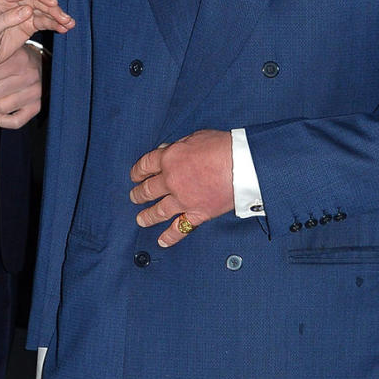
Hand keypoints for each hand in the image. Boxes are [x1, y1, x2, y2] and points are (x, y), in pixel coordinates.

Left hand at [0, 0, 71, 76]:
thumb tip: (27, 10)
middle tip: (64, 18)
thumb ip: (6, 19)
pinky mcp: (27, 25)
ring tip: (69, 24)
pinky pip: (43, 22)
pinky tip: (65, 28)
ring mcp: (22, 14)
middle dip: (52, 8)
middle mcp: (14, 3)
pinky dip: (54, 24)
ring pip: (43, 11)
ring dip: (57, 16)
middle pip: (38, 0)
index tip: (53, 3)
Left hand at [0, 44, 41, 128]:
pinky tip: (1, 110)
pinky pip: (14, 122)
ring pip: (1, 107)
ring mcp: (35, 93)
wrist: (40, 63)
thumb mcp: (2, 51)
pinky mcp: (36, 107)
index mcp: (20, 59)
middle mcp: (31, 76)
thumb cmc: (13, 58)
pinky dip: (3, 119)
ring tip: (1, 92)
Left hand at [130, 129, 233, 247]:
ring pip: (158, 211)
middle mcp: (171, 181)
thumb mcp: (196, 137)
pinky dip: (170, 236)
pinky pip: (180, 228)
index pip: (145, 165)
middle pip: (148, 189)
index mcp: (169, 159)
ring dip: (147, 216)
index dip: (138, 171)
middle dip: (139, 193)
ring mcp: (183, 200)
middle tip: (134, 196)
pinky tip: (162, 241)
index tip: (135, 175)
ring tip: (141, 219)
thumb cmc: (223, 147)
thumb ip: (178, 146)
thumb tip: (167, 151)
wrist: (243, 164)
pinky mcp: (197, 214)